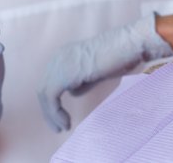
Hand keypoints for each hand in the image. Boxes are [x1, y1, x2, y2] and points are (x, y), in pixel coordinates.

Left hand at [37, 12, 172, 131]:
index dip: (52, 101)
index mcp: (64, 54)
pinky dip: (55, 113)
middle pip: (43, 88)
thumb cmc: (120, 55)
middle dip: (49, 110)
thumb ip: (82, 80)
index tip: (62, 117)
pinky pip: (51, 97)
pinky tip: (66, 122)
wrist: (128, 44)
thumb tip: (73, 92)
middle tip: (60, 126)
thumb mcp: (96, 70)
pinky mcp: (65, 73)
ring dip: (52, 115)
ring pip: (44, 94)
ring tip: (64, 127)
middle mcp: (58, 57)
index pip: (49, 81)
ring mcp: (60, 63)